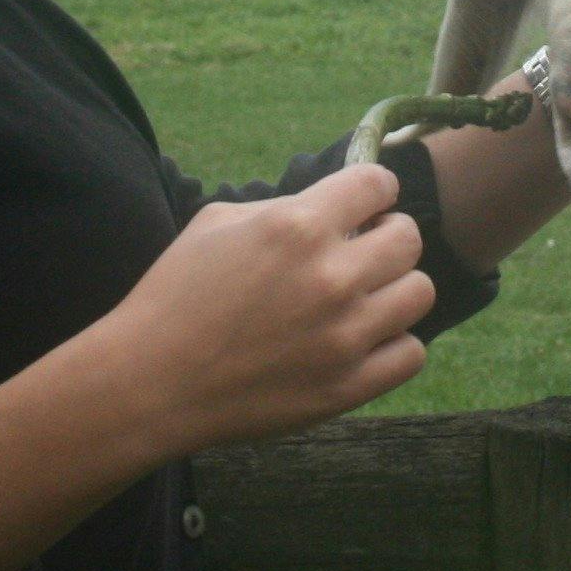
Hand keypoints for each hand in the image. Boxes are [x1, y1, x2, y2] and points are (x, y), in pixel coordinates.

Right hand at [117, 162, 434, 448]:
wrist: (151, 383)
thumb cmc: (175, 295)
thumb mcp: (217, 223)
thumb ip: (282, 206)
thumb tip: (332, 206)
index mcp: (298, 226)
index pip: (379, 184)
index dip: (374, 191)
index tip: (363, 205)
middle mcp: (332, 276)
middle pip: (409, 238)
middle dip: (388, 236)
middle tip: (363, 250)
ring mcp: (345, 335)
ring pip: (420, 292)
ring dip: (395, 288)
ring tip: (365, 297)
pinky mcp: (348, 386)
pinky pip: (412, 353)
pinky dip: (393, 344)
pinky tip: (363, 340)